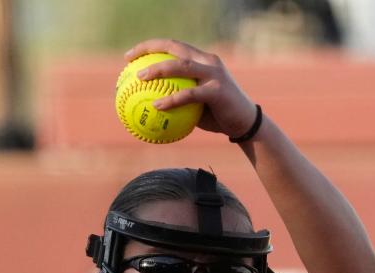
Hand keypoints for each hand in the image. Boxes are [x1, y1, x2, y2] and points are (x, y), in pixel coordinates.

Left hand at [124, 39, 257, 139]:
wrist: (244, 123)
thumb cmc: (216, 115)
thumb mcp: (194, 104)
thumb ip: (176, 97)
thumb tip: (146, 105)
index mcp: (202, 60)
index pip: (174, 46)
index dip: (151, 46)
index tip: (130, 56)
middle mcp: (208, 61)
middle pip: (175, 48)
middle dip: (150, 49)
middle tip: (130, 59)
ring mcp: (214, 74)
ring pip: (181, 66)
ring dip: (158, 69)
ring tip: (139, 78)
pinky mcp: (217, 91)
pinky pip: (189, 94)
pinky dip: (171, 99)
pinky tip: (156, 106)